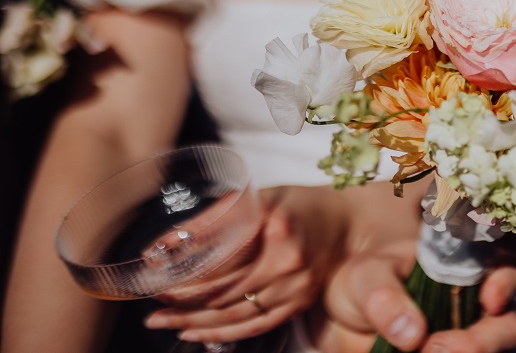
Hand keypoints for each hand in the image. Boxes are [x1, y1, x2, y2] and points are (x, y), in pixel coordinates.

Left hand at [144, 187, 335, 343]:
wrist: (348, 223)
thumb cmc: (300, 205)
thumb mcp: (259, 197)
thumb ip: (214, 219)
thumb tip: (163, 246)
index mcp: (277, 225)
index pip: (219, 258)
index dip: (184, 272)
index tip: (156, 276)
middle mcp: (289, 261)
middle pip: (224, 291)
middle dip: (182, 302)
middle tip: (152, 303)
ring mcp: (297, 287)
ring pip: (235, 314)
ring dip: (194, 322)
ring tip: (163, 321)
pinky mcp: (299, 304)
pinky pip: (255, 326)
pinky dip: (222, 333)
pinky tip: (196, 333)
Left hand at [314, 239, 515, 352]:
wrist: (343, 316)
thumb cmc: (363, 281)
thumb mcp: (365, 278)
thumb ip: (384, 297)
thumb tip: (412, 334)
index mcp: (463, 268)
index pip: (506, 270)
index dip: (506, 283)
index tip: (490, 299)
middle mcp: (475, 306)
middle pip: (507, 325)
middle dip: (484, 341)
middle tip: (440, 349)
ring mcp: (466, 338)